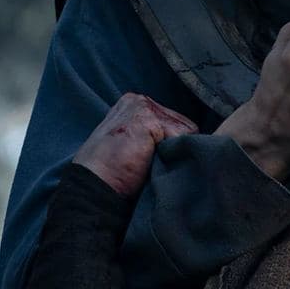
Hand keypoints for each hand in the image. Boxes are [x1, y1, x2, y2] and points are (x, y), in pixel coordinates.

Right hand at [73, 93, 197, 198]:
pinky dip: (172, 155)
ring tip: (149, 162)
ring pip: (186, 132)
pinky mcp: (146, 118)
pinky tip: (149, 161)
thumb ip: (158, 135)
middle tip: (152, 163)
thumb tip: (194, 143)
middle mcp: (139, 100)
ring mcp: (142, 107)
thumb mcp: (137, 146)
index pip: (178, 122)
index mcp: (135, 105)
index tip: (155, 159)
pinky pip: (183, 137)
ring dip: (175, 153)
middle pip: (185, 126)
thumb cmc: (116, 174)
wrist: (95, 188)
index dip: (175, 146)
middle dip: (178, 148)